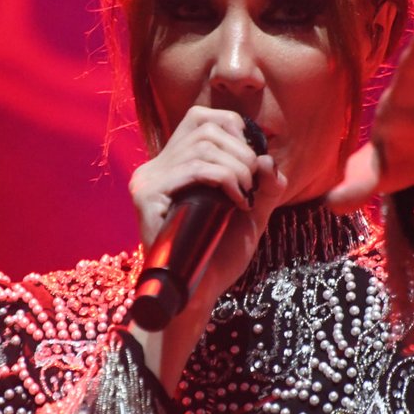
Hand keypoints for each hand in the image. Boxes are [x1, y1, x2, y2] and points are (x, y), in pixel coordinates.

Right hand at [130, 106, 287, 310]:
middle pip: (204, 128)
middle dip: (241, 152)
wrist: (199, 295)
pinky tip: (236, 201)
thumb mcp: (251, 213)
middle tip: (253, 184)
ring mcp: (147, 182)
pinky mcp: (147, 198)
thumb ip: (263, 186)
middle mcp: (155, 168)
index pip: (200, 118)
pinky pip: (193, 169)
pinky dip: (224, 179)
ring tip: (245, 196)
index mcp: (173, 165)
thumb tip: (266, 158)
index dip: (234, 129)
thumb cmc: (220, 256)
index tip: (252, 163)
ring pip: (202, 146)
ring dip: (236, 167)